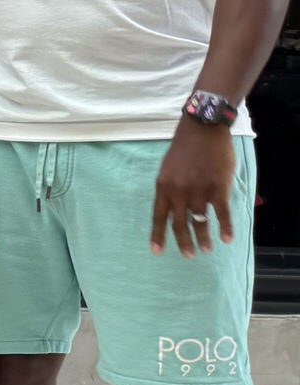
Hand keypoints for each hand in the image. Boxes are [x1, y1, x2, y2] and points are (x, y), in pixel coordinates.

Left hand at [150, 118, 235, 256]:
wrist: (202, 129)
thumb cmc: (184, 148)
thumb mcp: (168, 168)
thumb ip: (170, 189)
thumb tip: (175, 209)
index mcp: (163, 187)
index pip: (158, 216)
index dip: (158, 235)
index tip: (156, 251)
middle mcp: (178, 192)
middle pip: (179, 223)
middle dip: (183, 242)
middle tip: (188, 256)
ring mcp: (198, 190)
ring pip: (200, 221)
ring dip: (203, 238)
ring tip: (206, 250)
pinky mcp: (217, 188)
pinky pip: (221, 213)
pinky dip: (225, 227)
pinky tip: (227, 239)